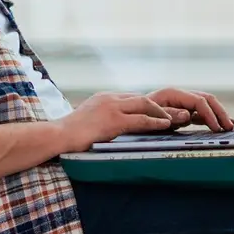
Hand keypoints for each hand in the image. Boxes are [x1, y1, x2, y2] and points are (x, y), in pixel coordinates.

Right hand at [57, 91, 174, 151]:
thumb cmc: (69, 134)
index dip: (148, 106)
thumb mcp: (88, 121)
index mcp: (104, 98)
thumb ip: (101, 120)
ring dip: (162, 112)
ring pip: (145, 104)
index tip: (161, 114)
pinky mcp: (113, 120)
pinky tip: (166, 125)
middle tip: (174, 114)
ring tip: (175, 119)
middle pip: (142, 98)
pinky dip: (155, 121)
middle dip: (160, 106)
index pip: (132, 99)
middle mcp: (110, 98)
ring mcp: (112, 107)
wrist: (58, 135)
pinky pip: (140, 119)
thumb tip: (107, 129)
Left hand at [145, 87, 233, 132]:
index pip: (198, 101)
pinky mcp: (182, 111)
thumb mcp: (150, 115)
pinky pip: (201, 113)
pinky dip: (211, 118)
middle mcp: (179, 95)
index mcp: (173, 93)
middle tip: (229, 126)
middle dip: (219, 112)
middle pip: (206, 100)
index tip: (217, 127)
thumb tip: (188, 114)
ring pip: (206, 105)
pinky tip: (220, 125)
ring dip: (218, 114)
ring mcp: (182, 103)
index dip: (209, 114)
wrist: (129, 116)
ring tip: (230, 125)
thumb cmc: (138, 115)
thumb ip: (170, 114)